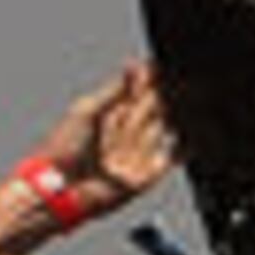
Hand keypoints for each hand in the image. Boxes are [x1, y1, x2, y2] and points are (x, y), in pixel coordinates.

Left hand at [26, 62, 176, 223]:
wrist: (61, 189)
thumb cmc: (63, 150)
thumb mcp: (87, 110)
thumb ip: (113, 91)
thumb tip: (132, 67)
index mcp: (108, 116)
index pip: (135, 92)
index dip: (148, 79)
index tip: (160, 65)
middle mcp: (124, 134)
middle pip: (152, 108)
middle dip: (167, 93)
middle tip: (180, 77)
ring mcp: (135, 154)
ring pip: (163, 128)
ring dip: (178, 115)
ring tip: (190, 97)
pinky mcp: (145, 175)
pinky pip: (170, 159)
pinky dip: (182, 148)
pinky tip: (193, 134)